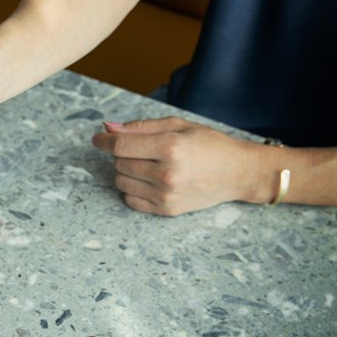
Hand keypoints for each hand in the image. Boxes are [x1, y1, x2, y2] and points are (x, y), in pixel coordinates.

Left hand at [92, 117, 268, 215]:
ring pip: (121, 182)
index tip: (98, 139)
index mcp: (170, 148)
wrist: (238, 172)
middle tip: (140, 150)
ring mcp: (166, 195)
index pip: (120, 146)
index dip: (103, 141)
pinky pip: (130, 200)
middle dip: (122, 154)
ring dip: (126, 171)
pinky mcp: (167, 210)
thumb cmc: (209, 144)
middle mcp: (167, 174)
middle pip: (119, 163)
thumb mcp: (178, 126)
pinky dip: (132, 189)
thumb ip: (141, 127)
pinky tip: (148, 180)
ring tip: (146, 164)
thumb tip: (108, 128)